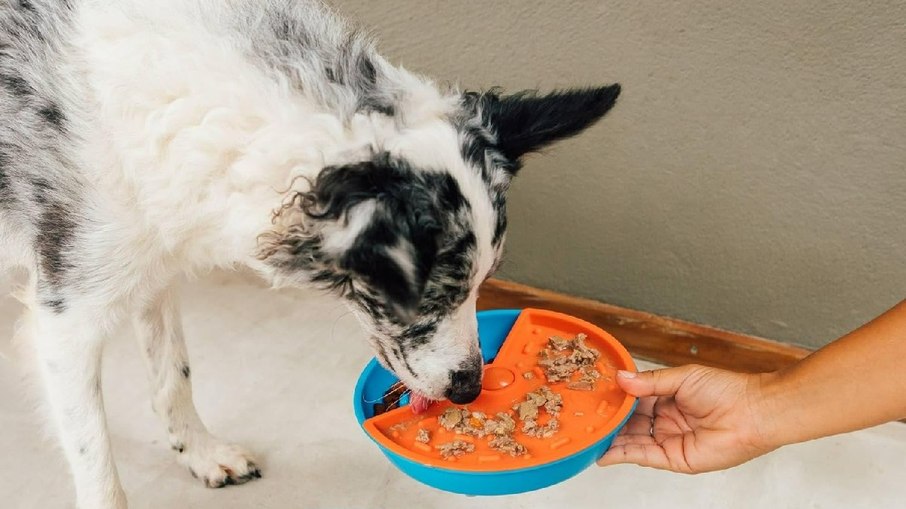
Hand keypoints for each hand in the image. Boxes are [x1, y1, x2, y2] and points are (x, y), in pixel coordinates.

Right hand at [597, 365, 775, 472]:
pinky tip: (605, 453)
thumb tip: (621, 378)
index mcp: (667, 399)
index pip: (633, 401)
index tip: (595, 396)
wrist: (752, 412)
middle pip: (629, 424)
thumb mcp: (681, 378)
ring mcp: (669, 440)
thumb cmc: (727, 390)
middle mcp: (666, 421)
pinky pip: (643, 456)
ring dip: (611, 440)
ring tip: (589, 436)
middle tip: (586, 419)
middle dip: (609, 422)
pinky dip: (623, 455)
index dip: (616, 400)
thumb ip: (649, 382)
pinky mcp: (674, 458)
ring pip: (632, 441)